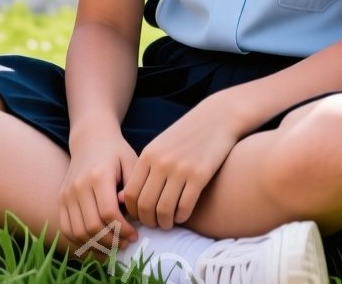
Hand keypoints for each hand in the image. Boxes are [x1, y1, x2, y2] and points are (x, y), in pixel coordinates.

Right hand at [60, 127, 139, 249]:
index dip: (122, 229)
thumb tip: (130, 214)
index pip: (108, 212)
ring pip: (78, 231)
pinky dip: (81, 242)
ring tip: (113, 246)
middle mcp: (78, 186)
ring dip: (96, 245)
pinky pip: (66, 229)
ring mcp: (66, 193)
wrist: (90, 139)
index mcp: (98, 176)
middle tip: (126, 244)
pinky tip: (97, 244)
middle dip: (111, 240)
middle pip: (92, 225)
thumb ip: (133, 187)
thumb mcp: (131, 162)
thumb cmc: (116, 152)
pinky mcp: (61, 199)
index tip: (135, 234)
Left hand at [122, 100, 242, 229]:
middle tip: (155, 224)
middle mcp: (161, 162)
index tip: (141, 216)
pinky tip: (183, 215)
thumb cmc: (187, 135)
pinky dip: (182, 217)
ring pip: (164, 209)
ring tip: (168, 223)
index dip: (133, 211)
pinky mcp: (200, 175)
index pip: (130, 194)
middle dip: (148, 221)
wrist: (218, 117)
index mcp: (148, 155)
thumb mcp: (160, 146)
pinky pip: (185, 206)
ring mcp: (180, 169)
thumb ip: (144, 169)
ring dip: (165, 222)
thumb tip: (123, 198)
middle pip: (145, 205)